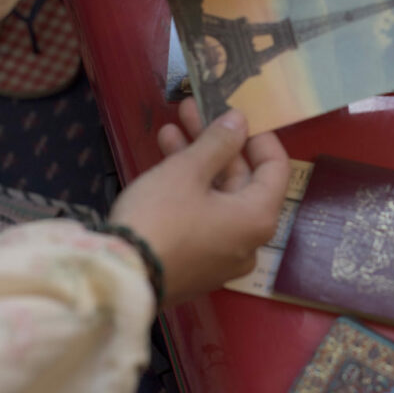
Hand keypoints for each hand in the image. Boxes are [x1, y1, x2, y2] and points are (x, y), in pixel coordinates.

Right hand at [108, 98, 289, 305]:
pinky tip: (164, 160)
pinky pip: (203, 218)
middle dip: (215, 143)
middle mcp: (249, 240)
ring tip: (170, 128)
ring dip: (196, 161)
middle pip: (241, 180)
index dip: (257, 135)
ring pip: (217, 197)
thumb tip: (240, 120)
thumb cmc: (160, 218)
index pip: (275, 167)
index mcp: (258, 218)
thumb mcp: (187, 171)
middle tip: (192, 111)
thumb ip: (218, 142)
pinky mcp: (197, 265)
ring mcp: (223, 257)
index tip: (236, 113)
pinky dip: (189, 190)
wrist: (118, 281)